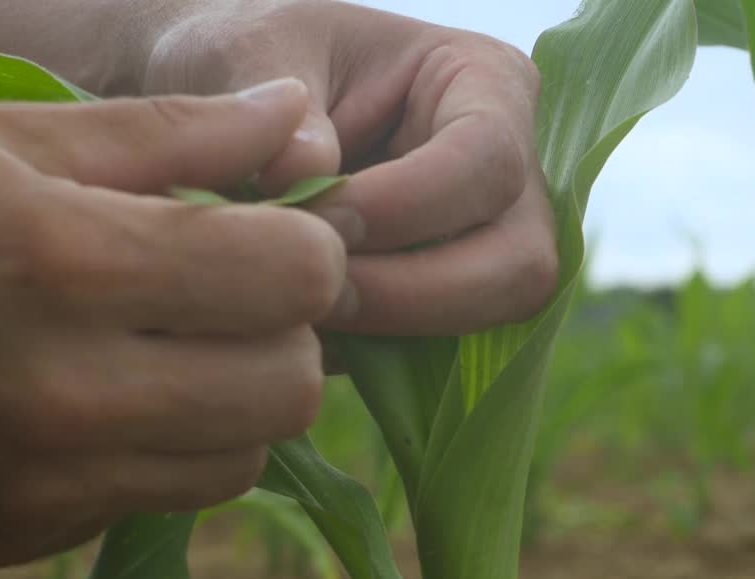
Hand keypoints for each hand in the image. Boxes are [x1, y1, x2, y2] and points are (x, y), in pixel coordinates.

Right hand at [0, 80, 353, 564]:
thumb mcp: (10, 140)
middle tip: (232, 296)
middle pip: (293, 388)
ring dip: (235, 401)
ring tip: (169, 348)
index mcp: (69, 264)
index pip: (296, 277)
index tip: (273, 234)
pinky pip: (162, 500)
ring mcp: (46, 483)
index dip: (309, 248)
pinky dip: (164, 450)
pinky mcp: (26, 534)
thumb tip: (294, 114)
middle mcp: (69, 393)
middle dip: (287, 334)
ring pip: (244, 459)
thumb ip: (174, 132)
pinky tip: (103, 402)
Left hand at [142, 0, 557, 335]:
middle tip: (311, 292)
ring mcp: (495, 243)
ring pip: (494, 316)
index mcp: (485, 81)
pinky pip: (446, 352)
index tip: (318, 220)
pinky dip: (378, 354)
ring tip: (303, 310)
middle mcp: (514, 170)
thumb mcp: (250, 49)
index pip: (485, 158)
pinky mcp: (455, 300)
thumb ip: (274, 114)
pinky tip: (309, 328)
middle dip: (414, 292)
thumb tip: (303, 178)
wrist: (236, 112)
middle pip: (518, 260)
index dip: (408, 204)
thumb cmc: (256, 57)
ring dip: (398, 330)